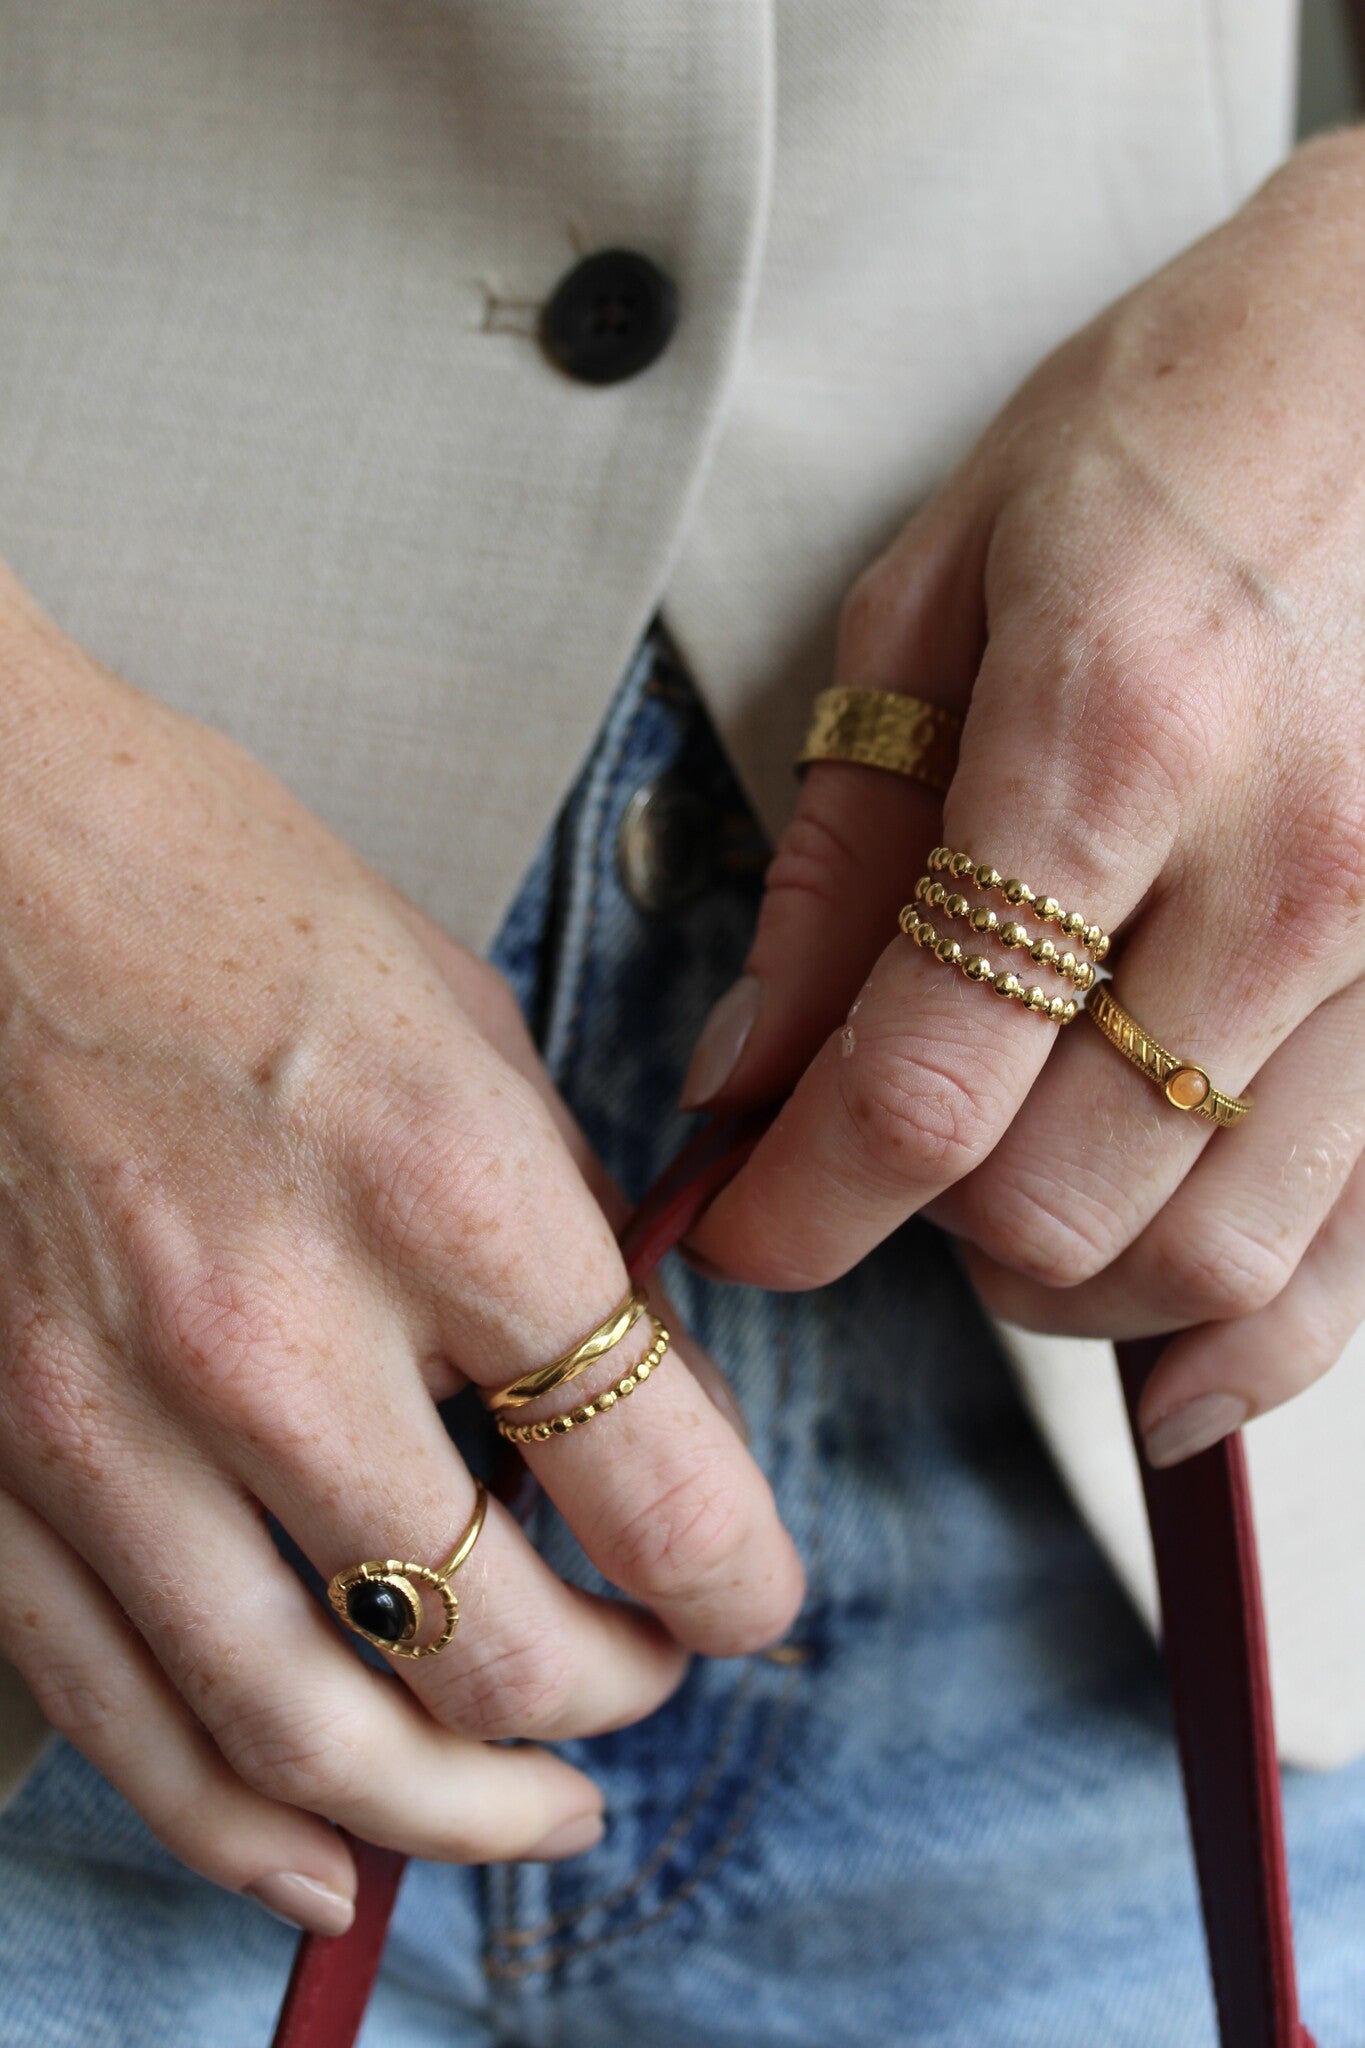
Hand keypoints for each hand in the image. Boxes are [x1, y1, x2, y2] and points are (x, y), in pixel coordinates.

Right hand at [0, 570, 802, 1931]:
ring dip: (459, 1812)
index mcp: (439, 1183)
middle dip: (621, 1696)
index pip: (656, 1483)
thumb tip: (653, 1413)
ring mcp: (108, 1414)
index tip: (756, 1593)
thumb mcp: (471, 1030)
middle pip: (502, 1646)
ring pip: (317, 1736)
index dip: (741, 1581)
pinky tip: (333, 1859)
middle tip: (658, 1674)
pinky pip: (132, 1719)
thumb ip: (570, 1242)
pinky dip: (248, 1829)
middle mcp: (274, 1324)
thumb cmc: (227, 897)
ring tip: (537, 1810)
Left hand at [682, 131, 1364, 1469]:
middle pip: (1060, 1208)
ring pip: (1216, 1261)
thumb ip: (841, 856)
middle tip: (877, 1174)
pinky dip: (1261, 1340)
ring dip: (1072, 1294)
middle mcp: (1288, 870)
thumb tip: (743, 1075)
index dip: (802, 1207)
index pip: (920, 1088)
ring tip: (1003, 1218)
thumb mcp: (944, 587)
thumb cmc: (1177, 425)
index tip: (741, 1233)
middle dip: (925, 1239)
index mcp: (1115, 739)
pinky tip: (1175, 1378)